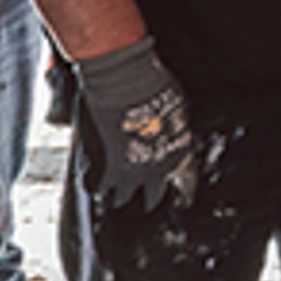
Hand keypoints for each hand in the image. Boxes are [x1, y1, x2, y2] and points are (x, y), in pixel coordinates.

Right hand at [71, 37, 202, 217]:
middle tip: (143, 196)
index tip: (183, 196)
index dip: (185, 190)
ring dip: (118, 194)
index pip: (189, 184)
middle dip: (149, 196)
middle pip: (154, 197)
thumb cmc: (154, 85)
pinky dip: (93, 184)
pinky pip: (97, 187)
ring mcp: (131, 174)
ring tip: (113, 195)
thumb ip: (174, 130)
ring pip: (122, 197)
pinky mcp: (106, 171)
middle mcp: (158, 171)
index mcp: (182, 155)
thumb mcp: (177, 109)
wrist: (125, 82)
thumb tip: (170, 132)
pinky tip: (91, 181)